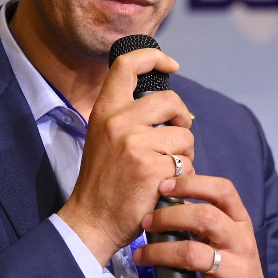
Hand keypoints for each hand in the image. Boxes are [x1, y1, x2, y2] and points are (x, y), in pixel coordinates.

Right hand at [58, 47, 193, 265]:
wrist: (92, 221)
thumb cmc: (104, 181)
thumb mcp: (104, 138)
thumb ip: (129, 117)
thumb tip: (170, 104)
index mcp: (104, 111)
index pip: (126, 65)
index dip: (153, 56)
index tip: (171, 64)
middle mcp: (118, 122)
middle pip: (170, 100)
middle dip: (182, 117)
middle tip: (177, 137)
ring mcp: (135, 144)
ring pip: (183, 135)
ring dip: (184, 153)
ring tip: (167, 168)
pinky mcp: (152, 167)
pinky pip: (186, 162)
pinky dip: (183, 175)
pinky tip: (166, 185)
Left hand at [134, 174, 277, 277]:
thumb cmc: (233, 268)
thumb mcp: (226, 239)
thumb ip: (204, 221)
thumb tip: (167, 199)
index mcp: (240, 223)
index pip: (223, 191)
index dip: (193, 184)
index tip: (164, 186)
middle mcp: (242, 243)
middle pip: (206, 218)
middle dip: (169, 217)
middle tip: (146, 223)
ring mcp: (237, 272)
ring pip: (193, 255)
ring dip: (159, 253)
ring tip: (140, 256)